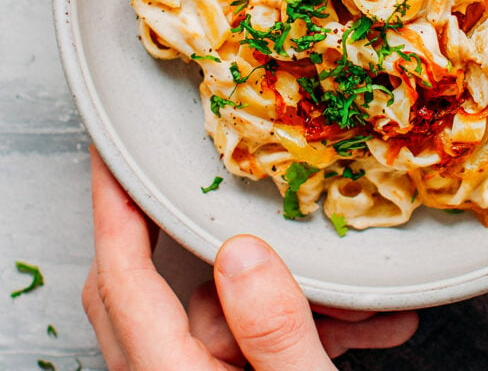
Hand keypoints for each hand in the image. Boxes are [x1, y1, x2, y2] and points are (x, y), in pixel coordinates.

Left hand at [83, 147, 417, 368]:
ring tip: (361, 308)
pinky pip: (250, 348)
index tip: (109, 157)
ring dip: (290, 302)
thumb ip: (272, 331)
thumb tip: (241, 253)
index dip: (112, 207)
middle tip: (207, 191)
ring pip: (221, 320)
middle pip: (152, 291)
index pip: (122, 277)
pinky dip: (299, 331)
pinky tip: (360, 332)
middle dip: (190, 240)